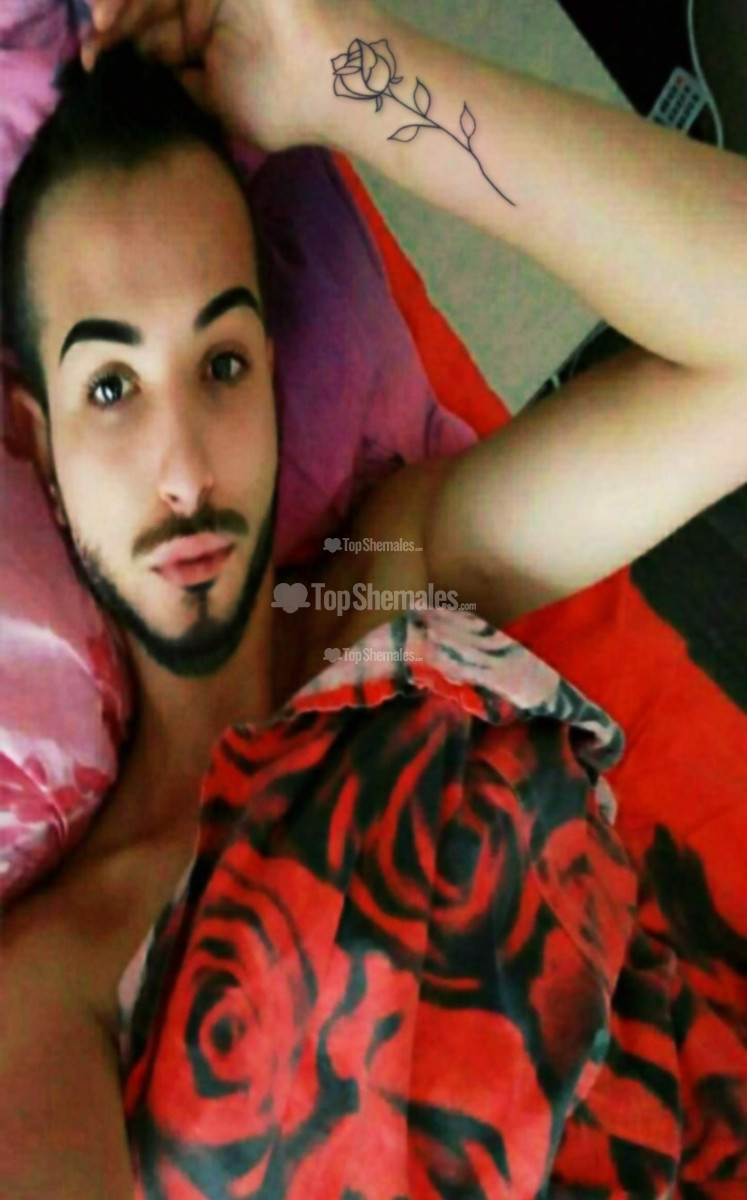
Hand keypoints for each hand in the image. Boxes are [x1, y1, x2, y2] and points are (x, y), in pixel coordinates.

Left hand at [81, 0, 335, 150]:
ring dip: (125, 2)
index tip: (91, 64)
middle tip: (93, 45)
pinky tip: (121, 8)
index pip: (151, 36)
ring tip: (103, 23)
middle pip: (147, 5)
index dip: (117, 47)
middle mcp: (208, 6)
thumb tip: (142, 81)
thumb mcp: (219, 107)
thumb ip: (182, 90)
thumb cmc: (288, 106)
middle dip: (115, 22)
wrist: (335, 84)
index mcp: (206, 37)